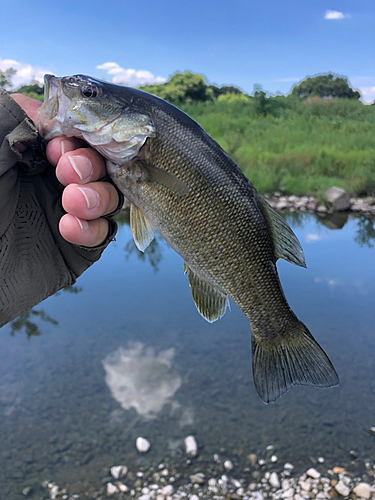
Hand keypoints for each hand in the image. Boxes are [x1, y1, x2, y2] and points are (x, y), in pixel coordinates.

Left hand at [11, 94, 118, 246]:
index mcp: (31, 155)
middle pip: (98, 163)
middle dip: (90, 164)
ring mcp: (67, 214)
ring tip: (72, 201)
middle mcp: (52, 182)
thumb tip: (46, 110)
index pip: (72, 136)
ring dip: (97, 195)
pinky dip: (92, 228)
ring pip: (108, 196)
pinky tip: (69, 227)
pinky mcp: (77, 247)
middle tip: (68, 173)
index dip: (76, 137)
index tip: (57, 146)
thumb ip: (11, 115)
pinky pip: (102, 233)